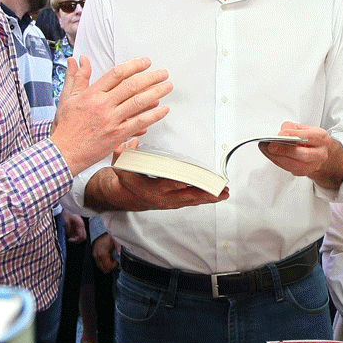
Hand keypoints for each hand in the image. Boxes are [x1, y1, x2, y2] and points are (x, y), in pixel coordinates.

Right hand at [51, 56, 172, 174]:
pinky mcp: (117, 135)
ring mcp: (111, 120)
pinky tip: (164, 109)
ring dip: (157, 92)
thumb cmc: (66, 126)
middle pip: (131, 86)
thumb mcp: (67, 98)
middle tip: (163, 73)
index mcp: (91, 94)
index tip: (146, 62)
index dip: (134, 66)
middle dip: (151, 77)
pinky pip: (139, 122)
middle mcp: (103, 105)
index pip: (117, 74)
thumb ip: (77, 77)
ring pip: (138, 102)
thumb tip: (80, 59)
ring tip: (168, 86)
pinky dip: (154, 115)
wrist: (64, 152)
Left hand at [64, 212, 87, 243]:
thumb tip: (70, 236)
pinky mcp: (79, 226)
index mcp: (80, 224)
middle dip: (77, 240)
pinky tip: (70, 234)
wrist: (67, 209)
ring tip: (70, 237)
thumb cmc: (66, 214)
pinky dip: (76, 236)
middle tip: (70, 239)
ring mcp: (81, 226)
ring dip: (76, 238)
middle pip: (83, 237)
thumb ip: (68, 229)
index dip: (75, 240)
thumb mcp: (66, 221)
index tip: (69, 239)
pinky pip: (80, 233)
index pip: (81, 236)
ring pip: (82, 236)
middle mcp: (82, 226)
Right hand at [80, 143, 228, 211]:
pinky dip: (205, 199)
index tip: (184, 183)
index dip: (173, 184)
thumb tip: (131, 141)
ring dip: (207, 197)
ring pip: (190, 200)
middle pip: (183, 196)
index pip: (162, 185)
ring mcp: (169, 202)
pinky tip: (217, 196)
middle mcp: (161, 197)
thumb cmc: (126, 179)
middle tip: (216, 190)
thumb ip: (124, 153)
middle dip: (201, 193)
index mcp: (148, 188)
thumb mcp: (120, 165)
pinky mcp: (175, 202)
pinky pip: (192, 201)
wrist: (124, 196)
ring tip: (222, 193)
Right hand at [93, 232, 117, 272]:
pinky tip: (108, 257)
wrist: (102, 230)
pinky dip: (104, 262)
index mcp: (102, 253)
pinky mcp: (94, 255)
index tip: (117, 260)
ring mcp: (95, 255)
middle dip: (111, 266)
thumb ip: (119, 247)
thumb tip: (120, 255)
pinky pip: (99, 263)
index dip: (114, 266)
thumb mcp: (116, 240)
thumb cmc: (109, 235)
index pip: (108, 267)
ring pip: (101, 268)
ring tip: (112, 258)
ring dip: (107, 265)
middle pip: (104, 269)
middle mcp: (97, 256)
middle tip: (115, 260)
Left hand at [259, 122, 342, 189]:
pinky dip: (278, 161)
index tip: (281, 134)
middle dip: (285, 150)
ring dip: (278, 157)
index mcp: (321, 138)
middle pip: (303, 154)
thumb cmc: (312, 140)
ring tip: (266, 149)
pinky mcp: (304, 172)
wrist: (322, 154)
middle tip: (271, 146)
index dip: (294, 135)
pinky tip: (271, 155)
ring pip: (295, 165)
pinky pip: (289, 169)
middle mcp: (319, 153)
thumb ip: (294, 128)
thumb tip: (283, 131)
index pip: (308, 137)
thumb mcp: (306, 129)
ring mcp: (313, 165)